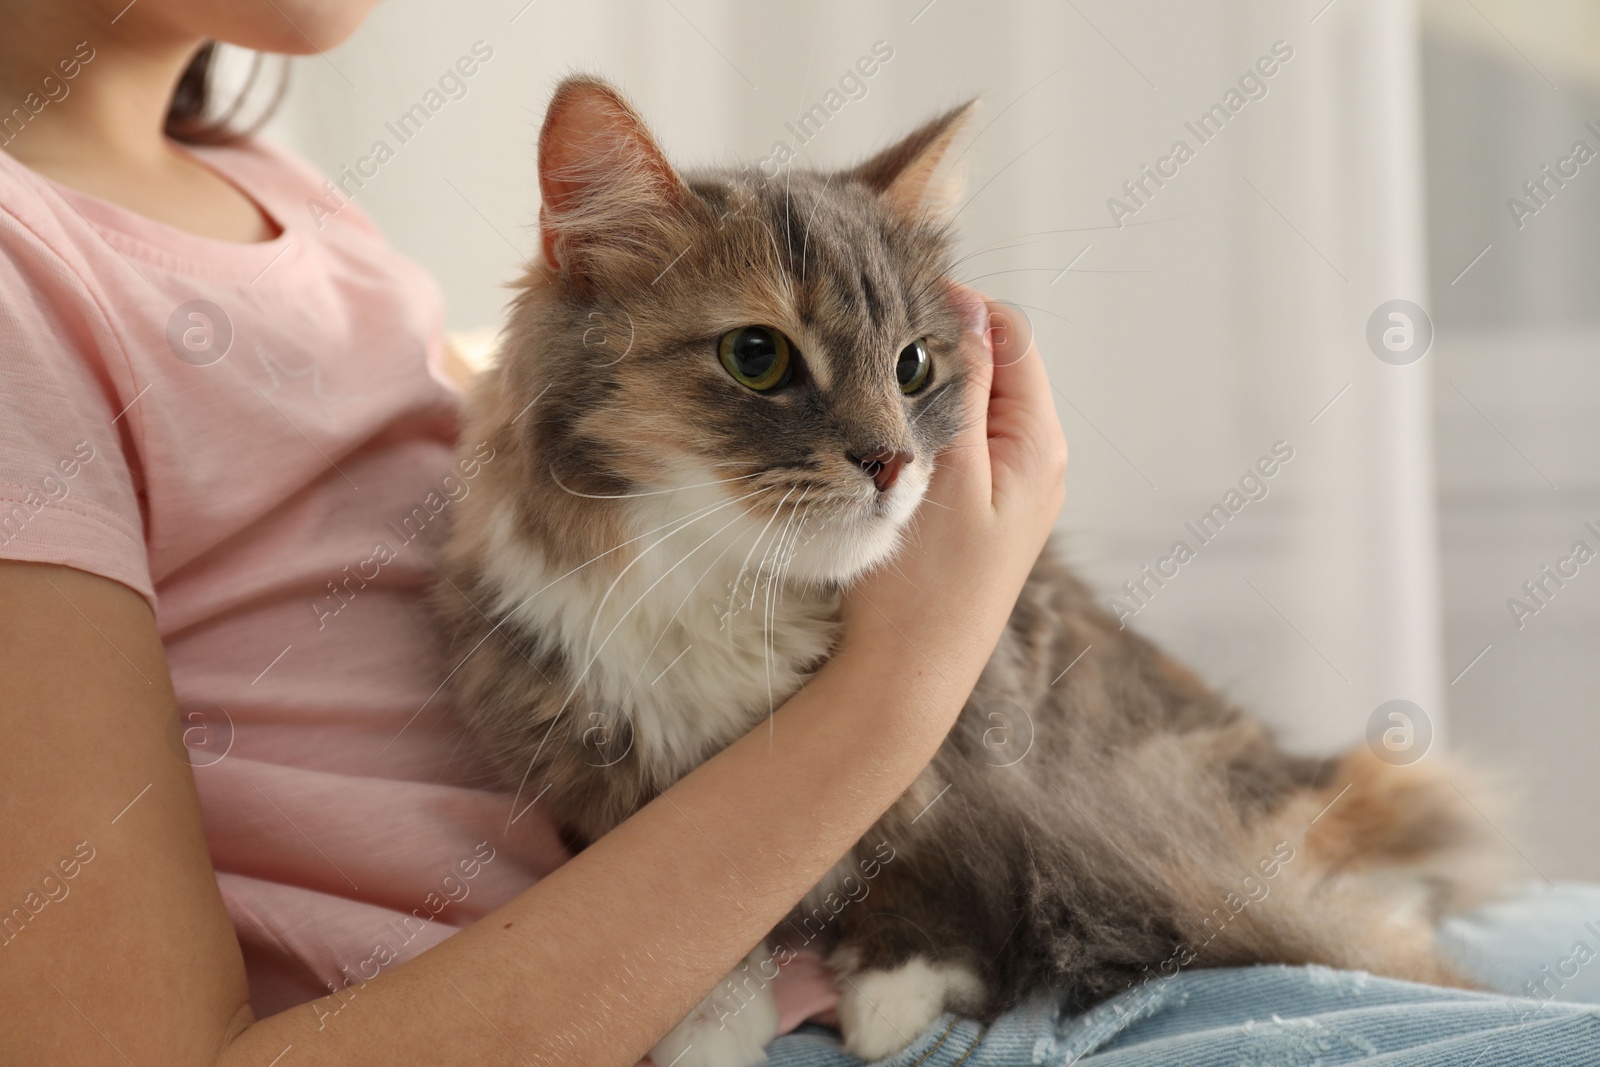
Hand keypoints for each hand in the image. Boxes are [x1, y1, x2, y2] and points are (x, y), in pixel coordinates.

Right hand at [839, 285, 1067, 669]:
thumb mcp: (946, 473)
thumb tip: (969, 310)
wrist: (906, 678)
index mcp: (1038, 444)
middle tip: (872, 343)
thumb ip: (963, 390)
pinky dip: (925, 426)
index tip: (893, 305)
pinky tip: (887, 436)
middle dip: (938, 347)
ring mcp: (1008, 487)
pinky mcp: (978, 511)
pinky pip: (958, 443)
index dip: (957, 310)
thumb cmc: (925, 585)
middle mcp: (1034, 460)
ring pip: (970, 405)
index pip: (1011, 337)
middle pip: (993, 366)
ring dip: (927, 388)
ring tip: (873, 387)